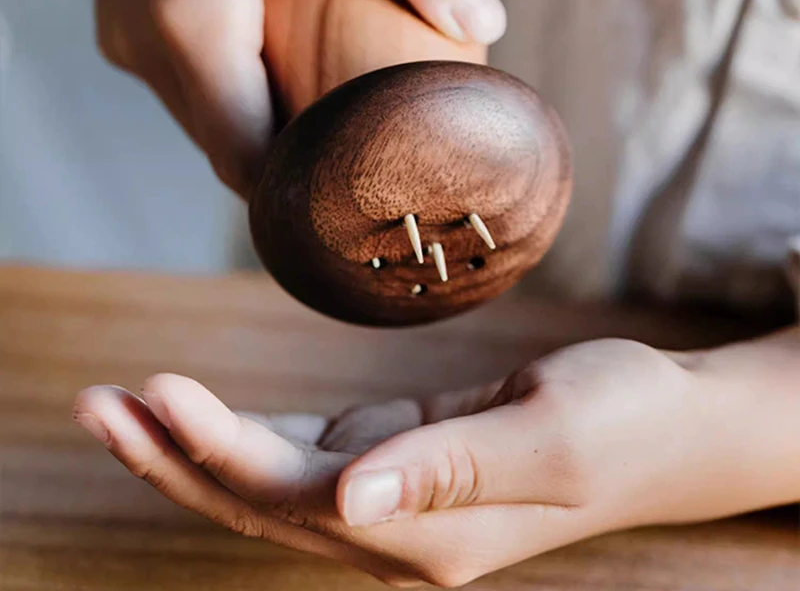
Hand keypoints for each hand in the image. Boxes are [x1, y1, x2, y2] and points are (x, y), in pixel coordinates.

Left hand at [74, 339, 731, 586]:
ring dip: (192, 445)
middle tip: (93, 403)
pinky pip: (301, 455)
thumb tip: (353, 497)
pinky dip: (242, 434)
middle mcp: (395, 527)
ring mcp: (390, 496)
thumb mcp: (548, 438)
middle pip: (258, 500)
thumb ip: (450, 472)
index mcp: (426, 536)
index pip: (293, 497)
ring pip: (268, 480)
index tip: (155, 390)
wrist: (660, 420)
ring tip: (123, 403)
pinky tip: (198, 415)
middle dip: (171, 454)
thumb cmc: (618, 419)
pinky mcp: (396, 457)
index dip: (216, 447)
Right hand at [93, 0, 504, 194]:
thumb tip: (483, 22)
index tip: (368, 190)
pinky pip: (194, 85)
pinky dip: (243, 93)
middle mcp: (141, 43)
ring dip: (270, 127)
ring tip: (339, 113)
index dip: (308, 189)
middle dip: (298, 163)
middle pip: (230, 149)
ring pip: (211, 121)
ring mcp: (127, 32)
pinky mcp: (129, 15)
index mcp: (189, 24)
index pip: (249, 161)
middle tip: (369, 155)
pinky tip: (289, 67)